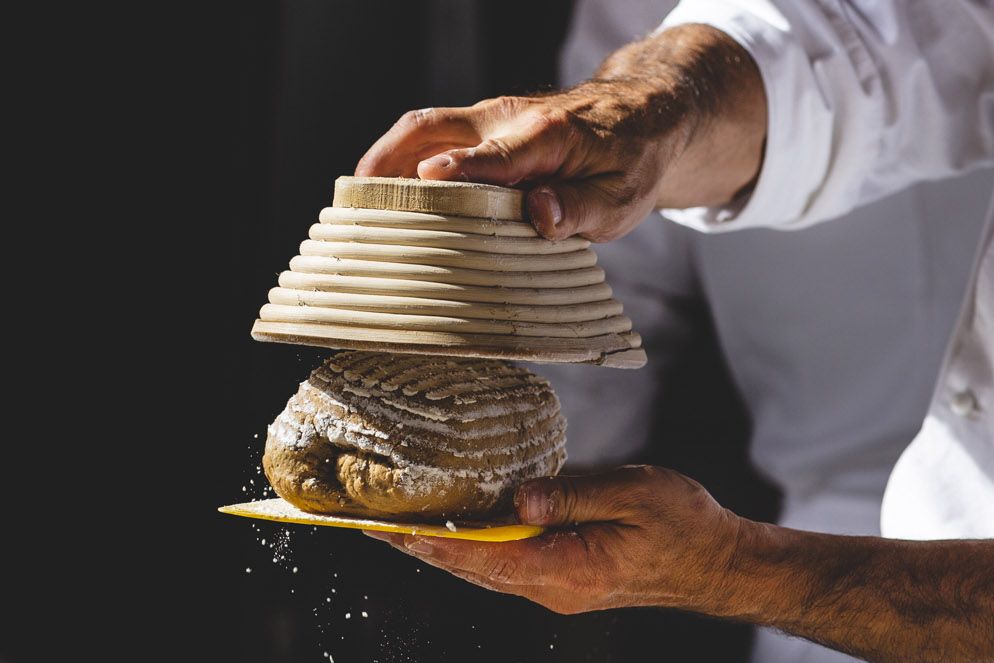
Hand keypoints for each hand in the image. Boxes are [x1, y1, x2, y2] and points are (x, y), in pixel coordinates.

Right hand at [354, 24, 764, 241]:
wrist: (643, 114)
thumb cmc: (631, 163)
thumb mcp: (622, 200)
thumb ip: (581, 209)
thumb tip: (540, 216)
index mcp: (547, 136)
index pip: (495, 155)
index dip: (460, 169)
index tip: (427, 181)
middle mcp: (507, 119)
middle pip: (431, 128)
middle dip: (387, 161)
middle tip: (353, 205)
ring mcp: (488, 118)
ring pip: (421, 127)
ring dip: (382, 159)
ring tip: (351, 204)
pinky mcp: (480, 125)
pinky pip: (429, 135)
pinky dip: (398, 159)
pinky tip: (380, 195)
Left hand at [368, 466, 756, 614]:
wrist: (720, 565)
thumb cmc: (686, 528)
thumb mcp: (633, 494)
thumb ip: (572, 496)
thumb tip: (518, 499)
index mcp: (566, 572)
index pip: (481, 557)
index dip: (428, 542)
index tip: (385, 529)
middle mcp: (553, 589)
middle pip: (471, 568)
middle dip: (420, 546)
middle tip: (368, 522)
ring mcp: (558, 588)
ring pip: (485, 569)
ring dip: (442, 548)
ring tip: (396, 524)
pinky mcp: (565, 578)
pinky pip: (507, 564)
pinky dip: (473, 547)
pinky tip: (454, 527)